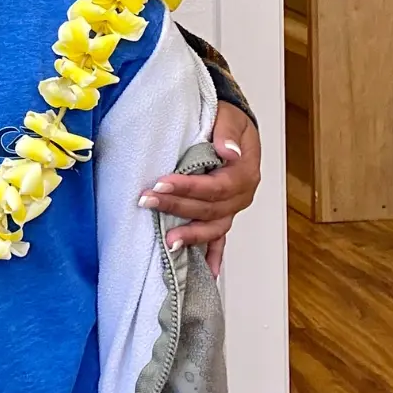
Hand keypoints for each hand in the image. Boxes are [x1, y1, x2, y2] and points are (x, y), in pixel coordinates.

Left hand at [141, 102, 261, 276]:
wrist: (234, 126)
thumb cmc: (229, 120)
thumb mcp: (231, 116)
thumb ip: (227, 132)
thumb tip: (227, 152)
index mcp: (245, 172)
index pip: (215, 186)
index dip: (188, 187)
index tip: (161, 184)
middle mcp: (241, 195)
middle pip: (209, 208)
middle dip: (177, 207)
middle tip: (147, 201)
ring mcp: (233, 208)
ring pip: (213, 227)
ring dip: (190, 235)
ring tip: (167, 241)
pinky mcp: (224, 214)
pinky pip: (220, 239)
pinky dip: (214, 257)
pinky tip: (207, 275)